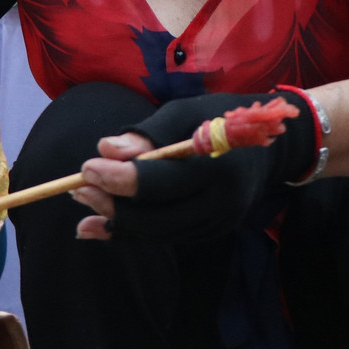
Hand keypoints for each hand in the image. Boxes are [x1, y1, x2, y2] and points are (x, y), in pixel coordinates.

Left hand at [71, 92, 316, 244]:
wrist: (272, 147)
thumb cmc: (222, 118)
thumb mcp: (188, 112)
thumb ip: (149, 134)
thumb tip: (106, 150)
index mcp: (220, 166)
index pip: (164, 182)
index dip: (122, 178)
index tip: (87, 167)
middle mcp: (223, 204)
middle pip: (158, 217)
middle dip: (113, 206)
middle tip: (77, 190)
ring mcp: (219, 224)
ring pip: (158, 233)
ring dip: (116, 221)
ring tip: (82, 205)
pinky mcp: (211, 234)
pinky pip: (165, 237)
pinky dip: (131, 231)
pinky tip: (100, 225)